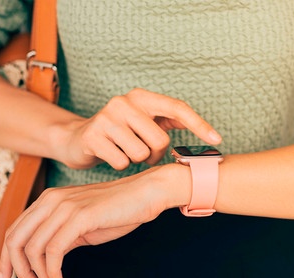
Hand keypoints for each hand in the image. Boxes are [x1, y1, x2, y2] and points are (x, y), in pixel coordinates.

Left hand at [0, 164, 188, 277]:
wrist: (144, 194)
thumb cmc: (115, 211)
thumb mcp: (80, 225)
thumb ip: (59, 237)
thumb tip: (42, 261)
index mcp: (47, 200)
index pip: (13, 230)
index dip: (6, 257)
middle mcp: (50, 200)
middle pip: (14, 239)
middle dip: (17, 269)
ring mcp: (63, 206)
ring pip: (32, 248)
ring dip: (39, 276)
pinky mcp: (79, 216)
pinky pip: (54, 251)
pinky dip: (52, 273)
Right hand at [57, 88, 220, 169]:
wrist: (76, 139)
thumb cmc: (117, 132)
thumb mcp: (142, 120)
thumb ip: (169, 119)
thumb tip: (204, 127)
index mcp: (140, 97)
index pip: (177, 108)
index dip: (199, 124)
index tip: (217, 139)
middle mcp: (123, 103)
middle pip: (160, 140)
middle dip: (156, 154)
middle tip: (145, 153)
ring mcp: (106, 119)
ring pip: (141, 154)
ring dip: (136, 160)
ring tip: (125, 152)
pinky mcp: (93, 137)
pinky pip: (121, 162)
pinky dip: (120, 165)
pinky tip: (111, 156)